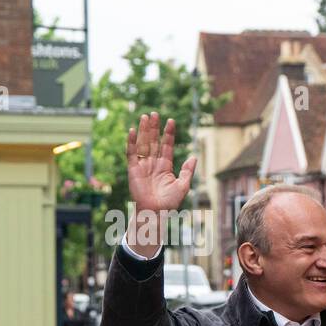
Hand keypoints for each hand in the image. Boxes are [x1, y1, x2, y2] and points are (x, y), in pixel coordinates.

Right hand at [126, 112, 196, 253]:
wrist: (156, 212)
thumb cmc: (170, 202)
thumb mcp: (183, 185)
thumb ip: (187, 171)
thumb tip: (194, 157)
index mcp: (165, 166)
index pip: (166, 146)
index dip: (168, 134)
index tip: (171, 121)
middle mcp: (153, 163)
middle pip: (153, 141)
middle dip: (154, 128)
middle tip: (155, 113)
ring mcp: (143, 165)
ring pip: (143, 144)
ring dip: (143, 130)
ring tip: (145, 117)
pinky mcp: (133, 169)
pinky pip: (131, 153)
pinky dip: (131, 142)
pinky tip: (132, 131)